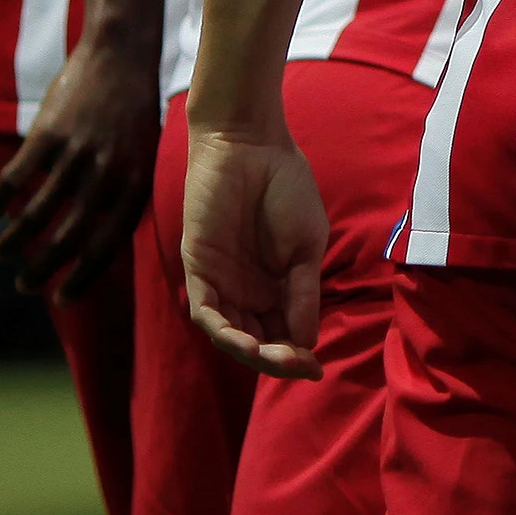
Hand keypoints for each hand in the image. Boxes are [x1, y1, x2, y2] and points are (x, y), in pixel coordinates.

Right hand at [0, 27, 159, 300]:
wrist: (121, 55)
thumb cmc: (132, 114)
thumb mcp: (142, 157)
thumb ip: (123, 198)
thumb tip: (96, 247)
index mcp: (135, 184)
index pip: (106, 245)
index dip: (82, 277)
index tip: (60, 298)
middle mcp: (108, 174)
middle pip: (68, 237)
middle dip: (43, 268)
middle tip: (24, 286)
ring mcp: (77, 153)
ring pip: (37, 212)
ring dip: (15, 239)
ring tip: (1, 254)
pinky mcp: (50, 133)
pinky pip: (17, 176)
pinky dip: (0, 198)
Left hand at [181, 124, 327, 380]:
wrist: (253, 146)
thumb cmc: (286, 187)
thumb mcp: (306, 246)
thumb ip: (302, 292)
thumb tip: (307, 341)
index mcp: (277, 284)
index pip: (284, 333)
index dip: (297, 355)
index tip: (317, 368)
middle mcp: (247, 289)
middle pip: (258, 340)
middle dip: (277, 359)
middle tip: (300, 367)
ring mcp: (221, 282)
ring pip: (231, 333)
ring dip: (252, 352)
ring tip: (277, 360)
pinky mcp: (198, 269)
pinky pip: (205, 312)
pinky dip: (223, 331)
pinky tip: (243, 342)